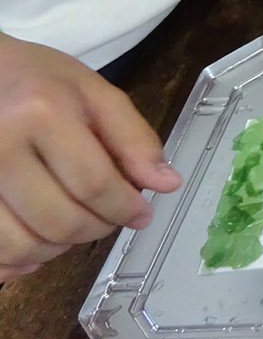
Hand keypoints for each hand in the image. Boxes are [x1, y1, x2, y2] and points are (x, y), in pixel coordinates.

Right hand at [0, 35, 181, 278]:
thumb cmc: (36, 80)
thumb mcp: (93, 92)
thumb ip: (133, 138)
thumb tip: (167, 184)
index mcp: (41, 113)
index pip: (93, 182)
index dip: (124, 207)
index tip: (142, 216)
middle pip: (59, 219)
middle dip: (96, 228)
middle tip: (109, 219)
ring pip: (22, 244)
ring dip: (58, 248)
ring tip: (76, 227)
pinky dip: (18, 259)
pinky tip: (37, 242)